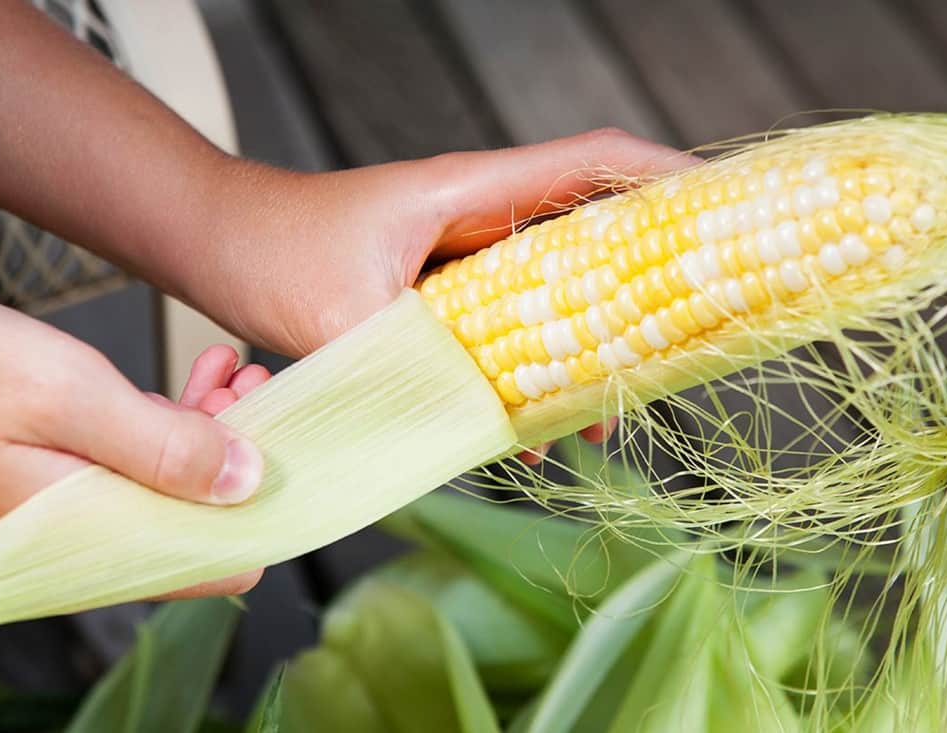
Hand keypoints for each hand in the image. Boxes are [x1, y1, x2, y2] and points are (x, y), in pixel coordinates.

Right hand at [0, 297, 264, 594]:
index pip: (209, 567)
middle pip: (200, 520)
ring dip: (214, 432)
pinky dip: (174, 424)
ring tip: (235, 376)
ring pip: (174, 487)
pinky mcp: (64, 482)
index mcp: (88, 542)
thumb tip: (246, 482)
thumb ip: (161, 446)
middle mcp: (85, 540)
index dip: (262, 512)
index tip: (292, 452)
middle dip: (244, 455)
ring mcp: (74, 512)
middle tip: (261, 390)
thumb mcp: (67, 397)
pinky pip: (140, 466)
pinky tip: (196, 383)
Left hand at [188, 130, 686, 460]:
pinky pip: (511, 324)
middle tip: (686, 341)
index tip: (727, 205)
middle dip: (646, 282)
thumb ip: (413, 369)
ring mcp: (467, 252)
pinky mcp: (447, 289)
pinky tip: (534, 427)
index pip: (590, 164)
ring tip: (603, 417)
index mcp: (471, 192)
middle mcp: (481, 215)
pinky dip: (532, 370)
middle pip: (592, 231)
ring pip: (555, 288)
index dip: (665, 176)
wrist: (219, 242)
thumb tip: (484, 432)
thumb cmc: (271, 251)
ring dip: (587, 345)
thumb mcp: (341, 317)